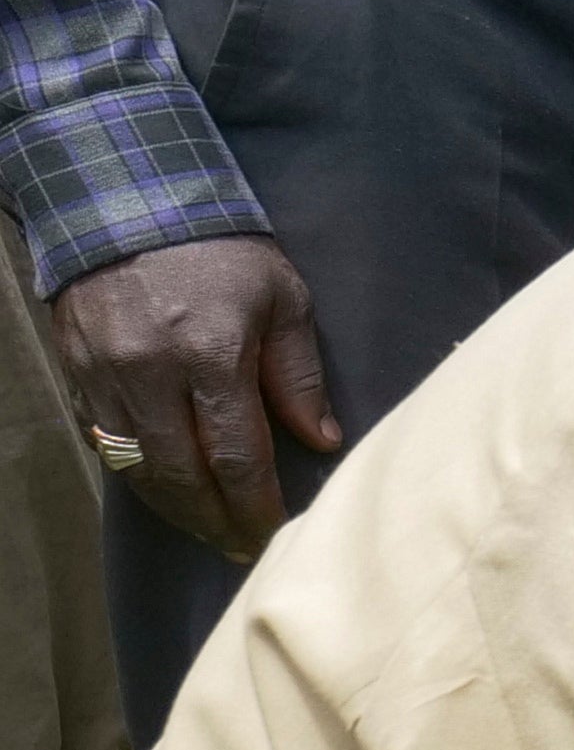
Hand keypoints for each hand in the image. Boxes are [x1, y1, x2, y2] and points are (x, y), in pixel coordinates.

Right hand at [54, 233, 334, 561]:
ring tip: (208, 530)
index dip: (255, 506)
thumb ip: (298, 374)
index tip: (273, 534)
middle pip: (182, 475)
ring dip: (175, 508)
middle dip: (215, 521)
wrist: (124, 201)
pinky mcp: (77, 369)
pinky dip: (137, 473)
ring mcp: (106, 374)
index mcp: (210, 356)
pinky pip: (105, 439)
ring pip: (137, 467)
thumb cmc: (221, 250)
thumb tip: (321, 441)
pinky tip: (166, 489)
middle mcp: (150, 373)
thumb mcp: (282, 299)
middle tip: (241, 548)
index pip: (235, 456)